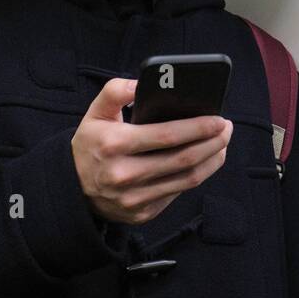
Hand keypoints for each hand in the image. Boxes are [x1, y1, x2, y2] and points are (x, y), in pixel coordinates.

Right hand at [70, 77, 231, 224]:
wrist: (71, 189)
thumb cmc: (90, 145)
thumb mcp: (94, 113)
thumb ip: (115, 91)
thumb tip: (142, 83)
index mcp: (114, 145)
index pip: (167, 136)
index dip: (198, 127)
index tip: (219, 119)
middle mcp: (124, 175)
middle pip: (183, 159)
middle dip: (213, 142)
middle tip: (227, 129)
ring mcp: (133, 198)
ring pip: (187, 180)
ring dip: (212, 160)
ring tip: (222, 144)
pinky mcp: (141, 214)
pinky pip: (177, 193)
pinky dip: (196, 176)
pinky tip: (205, 161)